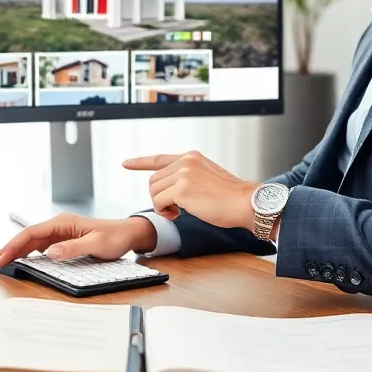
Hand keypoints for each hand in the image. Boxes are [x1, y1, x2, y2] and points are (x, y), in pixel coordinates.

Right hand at [0, 214, 158, 266]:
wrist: (128, 233)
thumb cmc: (114, 237)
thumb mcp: (96, 244)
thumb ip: (73, 248)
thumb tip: (50, 252)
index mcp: (62, 223)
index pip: (31, 234)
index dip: (14, 246)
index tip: (1, 258)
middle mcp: (58, 225)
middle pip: (27, 237)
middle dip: (9, 249)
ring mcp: (59, 232)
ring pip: (31, 241)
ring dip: (16, 251)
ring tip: (1, 262)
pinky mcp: (62, 239)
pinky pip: (40, 246)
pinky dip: (27, 253)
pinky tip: (20, 260)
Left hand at [123, 151, 258, 229]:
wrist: (245, 203)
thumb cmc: (230, 197)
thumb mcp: (207, 177)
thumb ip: (188, 177)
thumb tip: (170, 190)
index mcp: (191, 157)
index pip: (159, 158)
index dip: (140, 162)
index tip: (126, 162)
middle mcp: (186, 161)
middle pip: (153, 180)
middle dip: (160, 197)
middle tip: (176, 209)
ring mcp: (183, 173)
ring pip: (154, 191)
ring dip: (163, 206)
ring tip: (180, 212)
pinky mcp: (182, 188)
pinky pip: (159, 202)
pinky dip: (165, 212)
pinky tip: (179, 214)